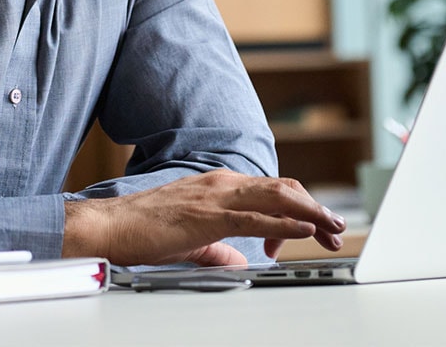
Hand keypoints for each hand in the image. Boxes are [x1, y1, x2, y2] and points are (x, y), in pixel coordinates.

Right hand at [62, 169, 344, 265]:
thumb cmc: (142, 231)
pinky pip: (256, 217)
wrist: (110, 226)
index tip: (314, 230)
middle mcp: (222, 183)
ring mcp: (216, 196)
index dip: (299, 208)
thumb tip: (240, 261)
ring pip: (277, 198)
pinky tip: (304, 230)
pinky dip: (286, 222)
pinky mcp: (209, 215)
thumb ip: (218, 249)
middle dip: (315, 208)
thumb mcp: (191, 241)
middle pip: (283, 190)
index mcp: (218, 186)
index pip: (271, 191)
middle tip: (336, 228)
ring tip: (332, 226)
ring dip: (310, 212)